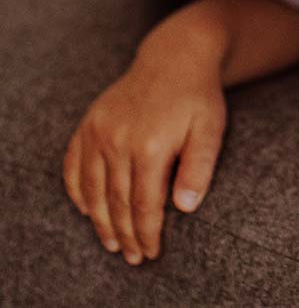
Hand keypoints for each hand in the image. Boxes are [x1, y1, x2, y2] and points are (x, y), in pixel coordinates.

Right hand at [62, 58, 226, 265]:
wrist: (176, 56)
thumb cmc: (198, 96)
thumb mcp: (210, 128)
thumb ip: (199, 168)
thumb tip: (185, 208)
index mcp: (151, 144)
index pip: (143, 204)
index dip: (147, 233)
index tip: (150, 252)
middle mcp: (118, 139)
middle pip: (116, 202)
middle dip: (125, 234)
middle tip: (132, 256)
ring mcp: (99, 130)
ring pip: (92, 189)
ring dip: (99, 221)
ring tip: (111, 242)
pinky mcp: (88, 123)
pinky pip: (73, 165)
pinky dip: (77, 191)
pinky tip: (87, 208)